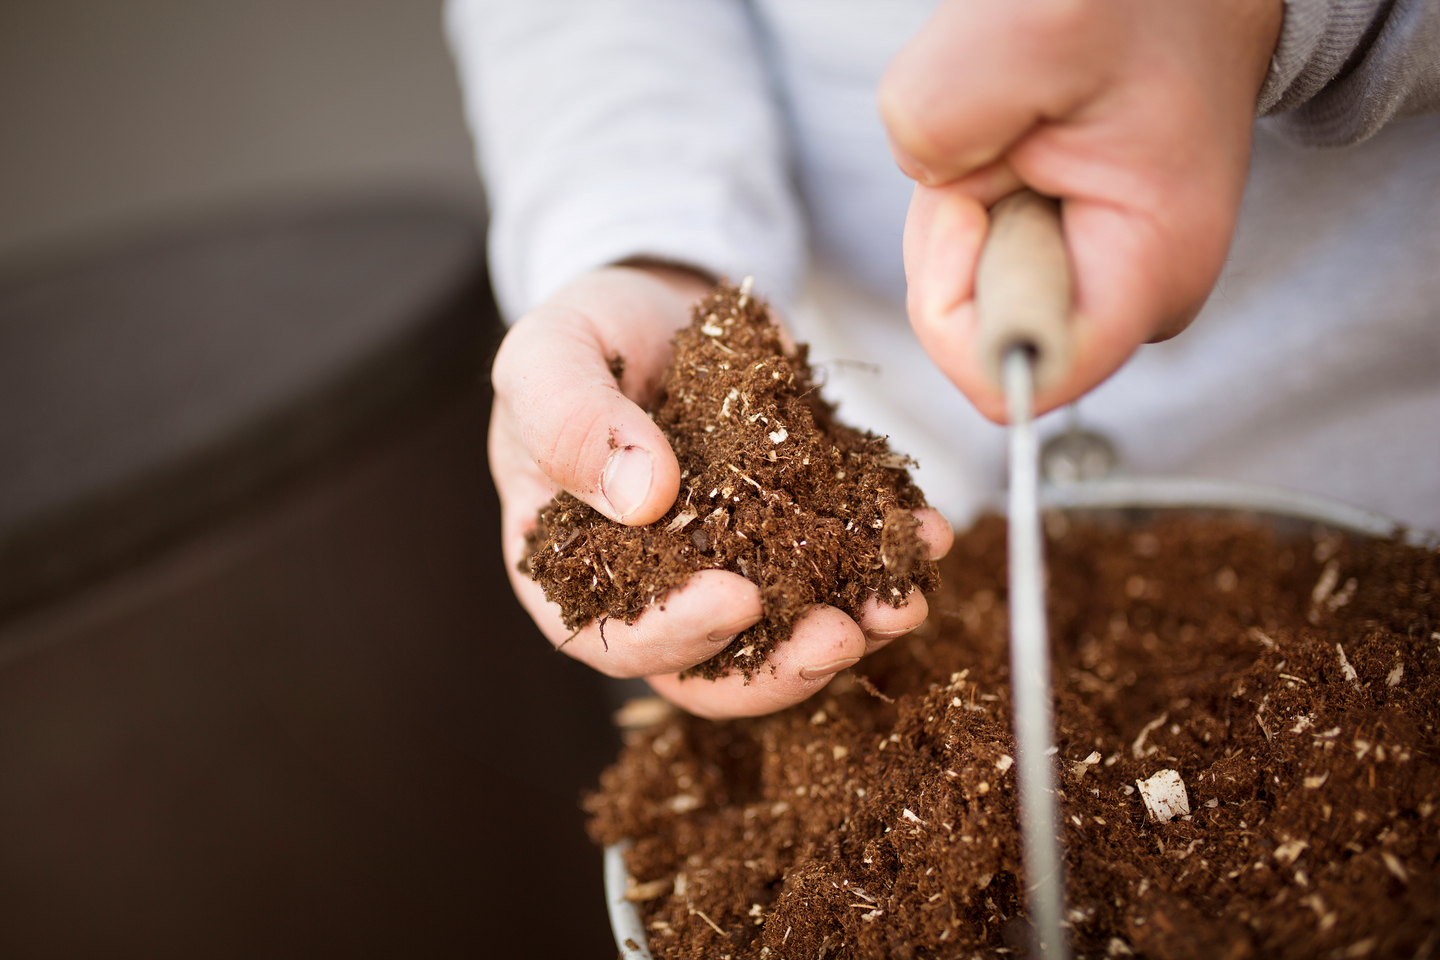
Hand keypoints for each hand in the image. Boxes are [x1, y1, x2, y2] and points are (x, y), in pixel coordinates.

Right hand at [489, 265, 953, 718]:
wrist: (664, 300)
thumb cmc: (587, 334)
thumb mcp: (550, 359)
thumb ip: (574, 425)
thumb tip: (643, 499)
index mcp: (576, 572)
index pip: (617, 637)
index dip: (676, 635)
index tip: (736, 599)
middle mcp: (657, 590)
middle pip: (713, 665)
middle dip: (781, 664)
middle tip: (838, 635)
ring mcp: (733, 567)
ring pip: (787, 633)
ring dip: (850, 628)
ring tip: (901, 604)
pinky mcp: (793, 533)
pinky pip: (842, 564)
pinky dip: (885, 558)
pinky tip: (925, 536)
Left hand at [879, 0, 1282, 420]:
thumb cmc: (1136, 4)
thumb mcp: (1028, 33)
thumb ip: (938, 120)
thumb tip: (922, 185)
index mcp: (1149, 276)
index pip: (1009, 378)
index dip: (954, 300)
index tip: (972, 201)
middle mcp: (1130, 298)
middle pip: (974, 328)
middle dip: (954, 227)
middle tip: (1003, 137)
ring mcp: (1096, 279)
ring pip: (964, 285)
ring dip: (959, 194)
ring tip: (1021, 121)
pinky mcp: (1068, 256)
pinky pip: (970, 249)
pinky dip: (966, 183)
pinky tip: (1020, 127)